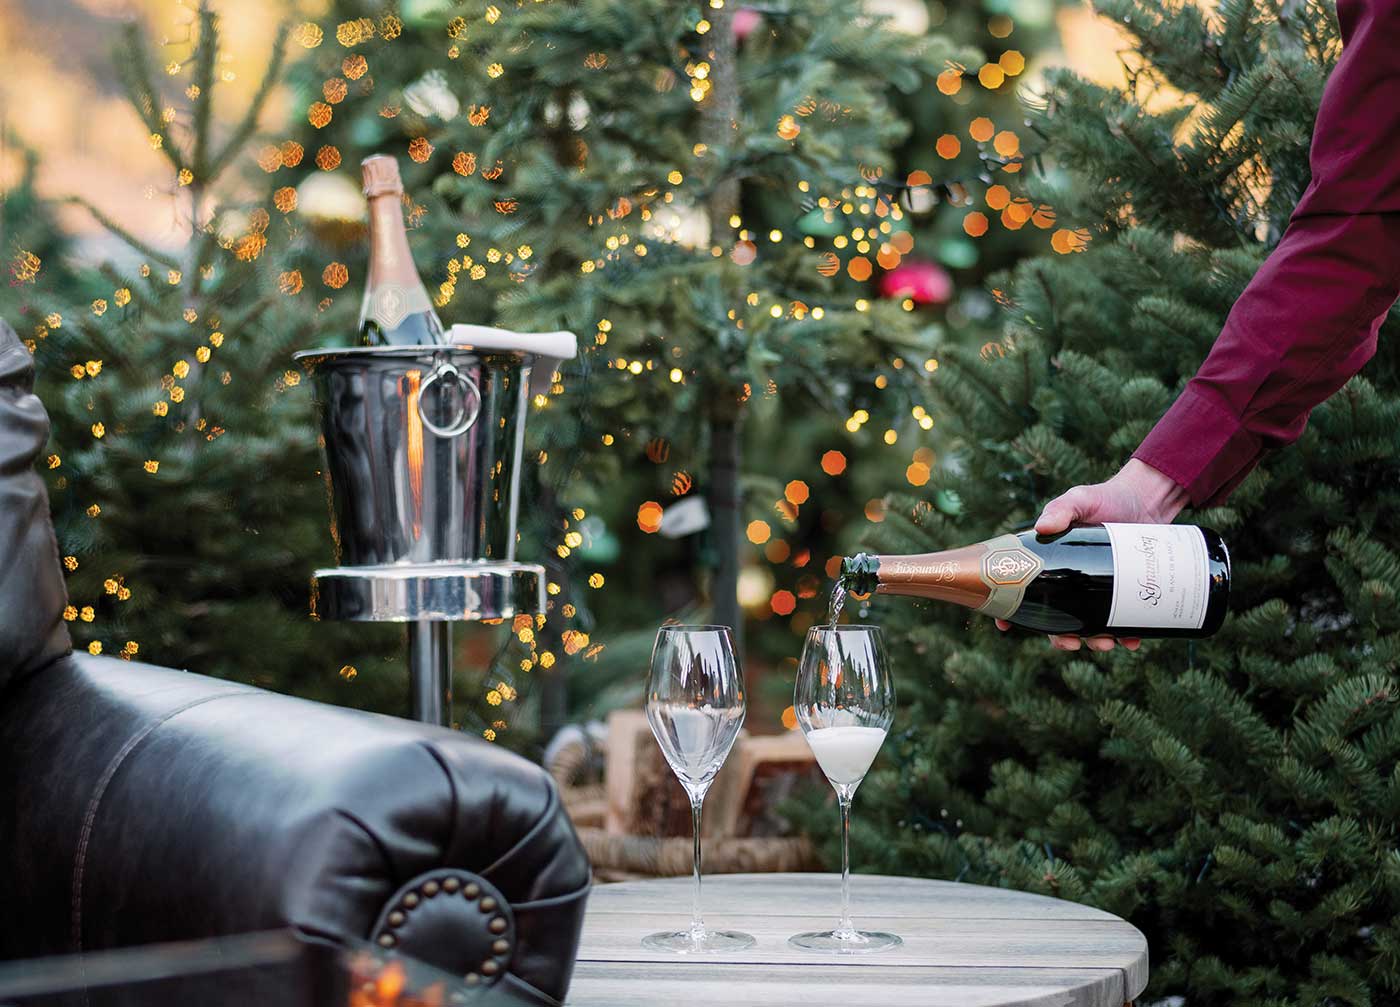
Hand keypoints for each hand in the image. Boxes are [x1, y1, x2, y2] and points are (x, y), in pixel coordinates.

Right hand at [996, 458, 1189, 652]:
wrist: (1148, 501)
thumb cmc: (1106, 498)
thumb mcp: (1079, 499)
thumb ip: (1061, 509)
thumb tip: (1043, 527)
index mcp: (1051, 563)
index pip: (1024, 591)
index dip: (1011, 611)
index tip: (1005, 625)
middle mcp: (1071, 583)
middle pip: (1057, 618)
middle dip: (1060, 638)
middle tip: (1070, 642)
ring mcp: (1098, 590)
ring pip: (1089, 626)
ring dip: (1093, 641)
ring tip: (1104, 644)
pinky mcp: (1126, 593)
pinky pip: (1124, 622)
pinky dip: (1127, 635)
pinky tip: (1132, 640)